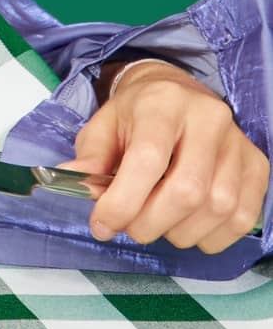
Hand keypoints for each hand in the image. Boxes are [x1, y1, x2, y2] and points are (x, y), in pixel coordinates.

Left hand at [57, 59, 268, 254]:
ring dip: (180, 232)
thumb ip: (90, 155)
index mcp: (162, 104)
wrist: (176, 92)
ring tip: (157, 225)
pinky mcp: (257, 165)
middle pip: (187, 190)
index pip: (148, 160)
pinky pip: (243, 217)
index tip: (102, 225)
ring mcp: (238, 143)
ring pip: (217, 208)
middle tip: (131, 228)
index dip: (123, 201)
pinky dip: (212, 236)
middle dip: (151, 223)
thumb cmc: (136, 113)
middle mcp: (208, 119)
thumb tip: (74, 183)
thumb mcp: (103, 124)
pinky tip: (187, 227)